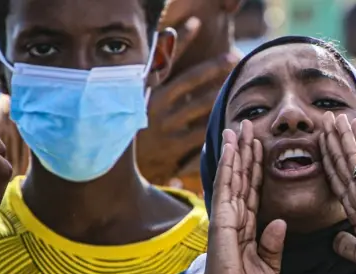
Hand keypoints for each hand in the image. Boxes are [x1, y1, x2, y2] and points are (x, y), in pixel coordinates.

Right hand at [135, 17, 238, 185]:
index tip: (197, 22)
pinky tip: (234, 124)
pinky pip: (201, 138)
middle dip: (213, 67)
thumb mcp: (138, 101)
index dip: (180, 41)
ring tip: (240, 86)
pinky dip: (217, 131)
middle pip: (190, 82)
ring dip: (220, 96)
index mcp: (145, 92)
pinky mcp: (175, 152)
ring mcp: (166, 130)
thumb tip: (166, 37)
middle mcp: (155, 108)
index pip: (164, 60)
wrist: (115, 169)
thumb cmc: (132, 128)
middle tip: (234, 56)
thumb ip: (153, 74)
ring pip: (200, 109)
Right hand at [199, 121, 286, 273]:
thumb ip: (273, 243)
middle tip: (247, 125)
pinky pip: (227, 188)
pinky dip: (228, 167)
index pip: (254, 189)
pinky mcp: (221, 220)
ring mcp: (226, 216)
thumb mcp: (270, 265)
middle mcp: (235, 216)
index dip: (256, 166)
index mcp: (247, 225)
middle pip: (242, 176)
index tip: (259, 145)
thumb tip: (280, 223)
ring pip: (233, 176)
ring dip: (236, 151)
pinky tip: (231, 149)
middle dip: (245, 150)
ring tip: (238, 128)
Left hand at [321, 112, 355, 270]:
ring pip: (353, 157)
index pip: (339, 178)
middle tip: (325, 118)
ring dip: (343, 135)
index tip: (321, 141)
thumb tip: (335, 239)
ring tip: (334, 115)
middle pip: (344, 162)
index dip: (329, 159)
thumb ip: (348, 244)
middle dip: (334, 140)